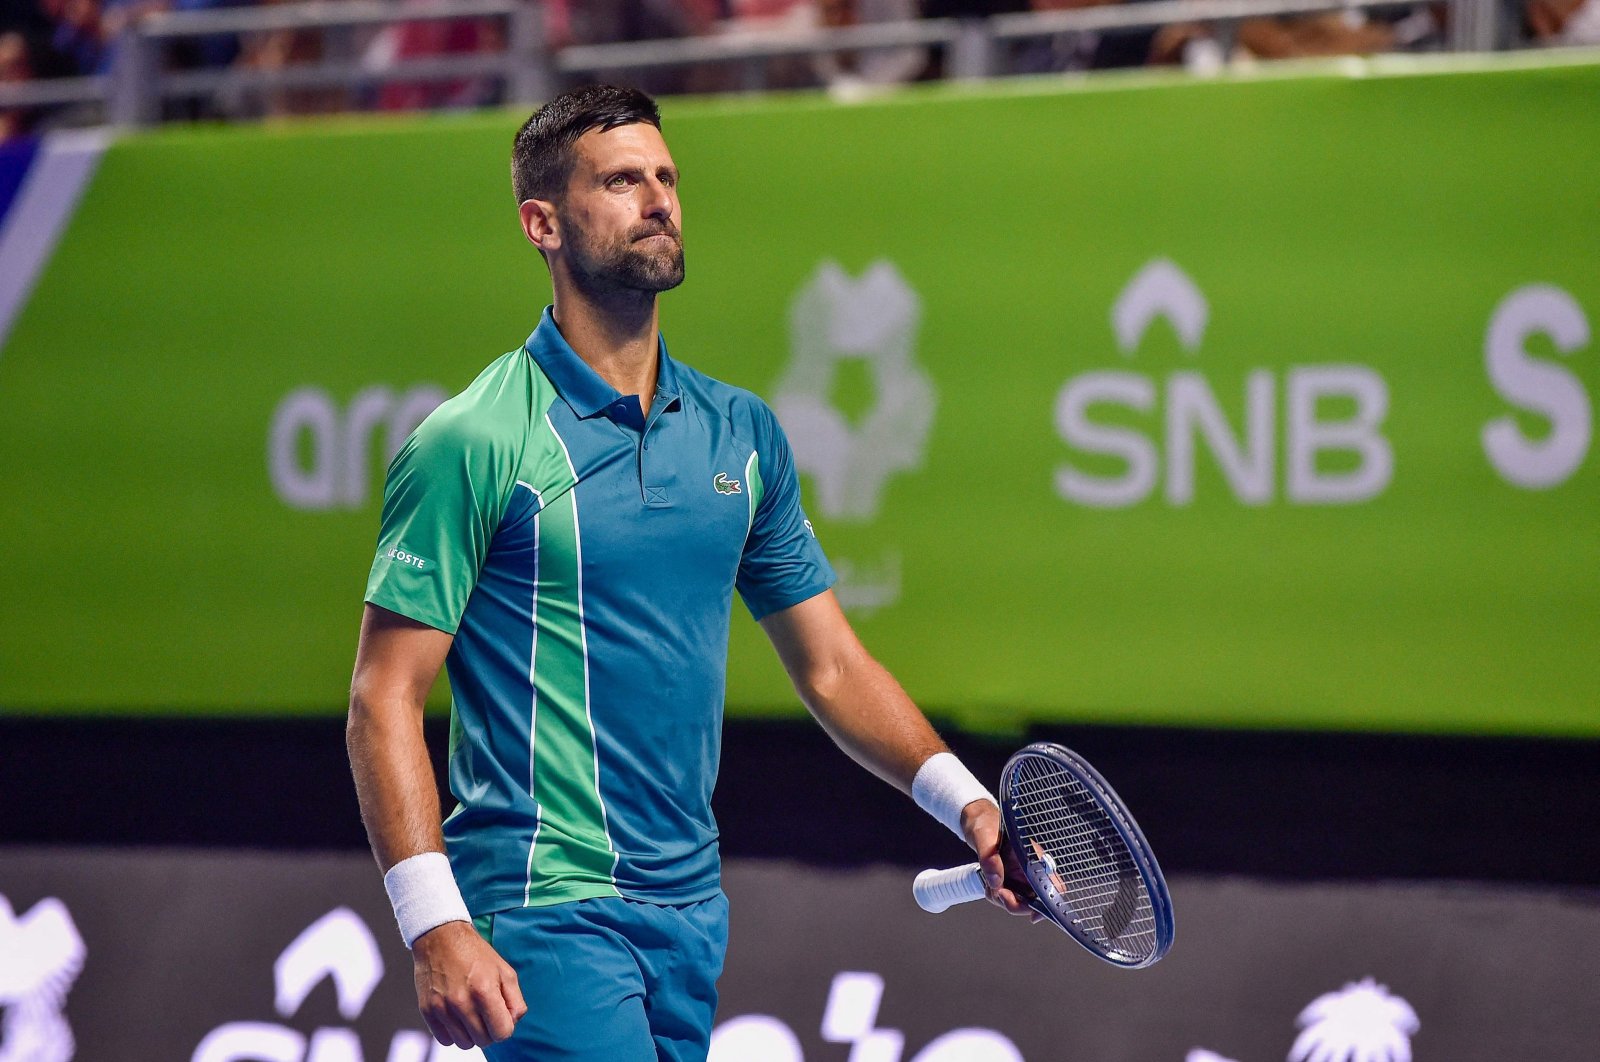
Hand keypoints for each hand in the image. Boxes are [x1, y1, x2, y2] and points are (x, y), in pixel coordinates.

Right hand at [412, 920, 526, 1047]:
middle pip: (483, 1041)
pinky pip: (444, 1039)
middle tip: (486, 1013)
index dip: (505, 1027)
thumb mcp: (505, 971)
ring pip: (464, 1044)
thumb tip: (513, 1022)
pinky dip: (453, 1033)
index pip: (502, 1033)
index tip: (501, 1016)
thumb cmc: (476, 954)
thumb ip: (515, 1000)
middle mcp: (462, 1002)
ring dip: (471, 1033)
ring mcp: (442, 1008)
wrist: (441, 938)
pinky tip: (456, 1016)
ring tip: (471, 1014)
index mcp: (484, 991)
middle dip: (489, 1030)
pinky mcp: (427, 1010)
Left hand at [960, 799, 1042, 923]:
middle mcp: (1031, 869)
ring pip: (1019, 901)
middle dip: (1015, 902)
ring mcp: (1021, 876)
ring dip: (1002, 898)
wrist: (976, 822)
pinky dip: (996, 895)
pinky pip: (1007, 897)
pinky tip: (990, 882)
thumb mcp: (985, 838)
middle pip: (1035, 900)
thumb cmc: (986, 823)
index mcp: (1034, 857)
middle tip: (999, 893)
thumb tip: (996, 882)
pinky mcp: (1011, 879)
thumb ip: (990, 859)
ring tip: (991, 883)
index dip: (1049, 903)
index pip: (1053, 885)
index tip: (1034, 915)